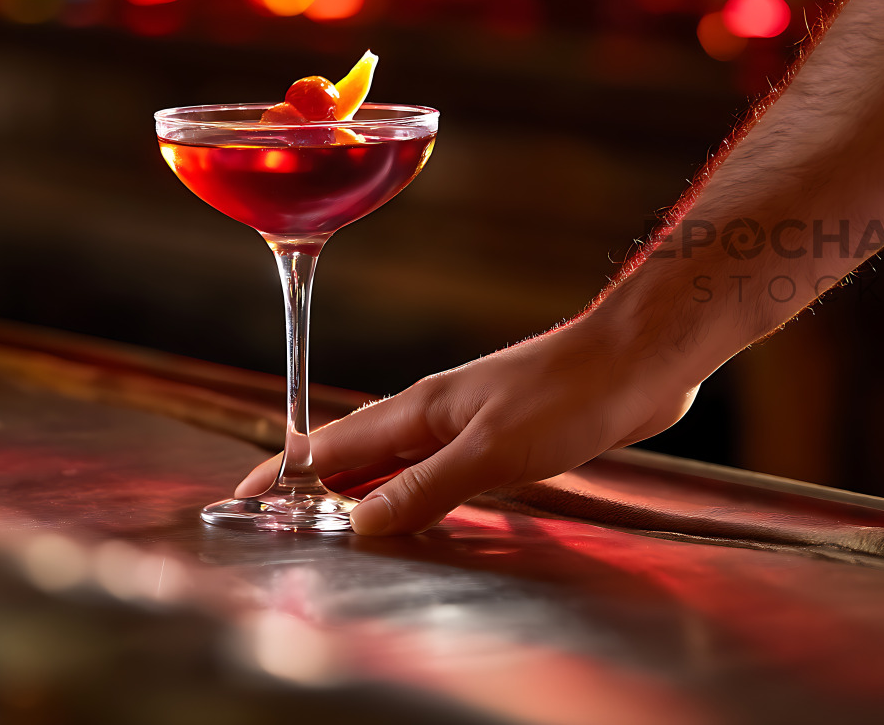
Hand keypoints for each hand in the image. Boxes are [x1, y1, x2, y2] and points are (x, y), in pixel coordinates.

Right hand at [234, 319, 697, 534]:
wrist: (638, 361)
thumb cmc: (569, 395)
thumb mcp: (491, 453)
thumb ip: (424, 488)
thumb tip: (360, 523)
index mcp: (420, 409)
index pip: (334, 446)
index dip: (287, 473)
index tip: (246, 496)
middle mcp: (435, 413)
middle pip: (357, 453)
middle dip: (314, 486)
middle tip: (277, 518)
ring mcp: (468, 421)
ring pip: (397, 460)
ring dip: (363, 490)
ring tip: (332, 521)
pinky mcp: (502, 435)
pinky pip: (437, 468)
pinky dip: (411, 490)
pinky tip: (418, 506)